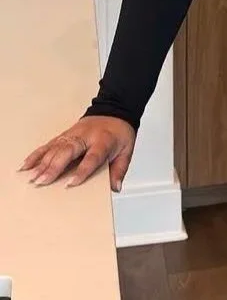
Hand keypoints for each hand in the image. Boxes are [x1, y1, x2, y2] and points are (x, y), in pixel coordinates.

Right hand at [19, 116, 135, 192]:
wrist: (115, 111)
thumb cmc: (119, 133)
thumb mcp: (127, 150)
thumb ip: (120, 169)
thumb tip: (115, 187)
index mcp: (103, 141)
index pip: (92, 157)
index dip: (82, 171)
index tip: (71, 183)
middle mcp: (85, 136)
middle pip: (68, 151)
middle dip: (53, 167)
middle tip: (42, 182)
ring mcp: (73, 135)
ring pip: (55, 148)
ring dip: (42, 163)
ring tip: (31, 177)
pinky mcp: (64, 135)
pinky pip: (48, 145)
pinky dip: (37, 154)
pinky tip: (27, 164)